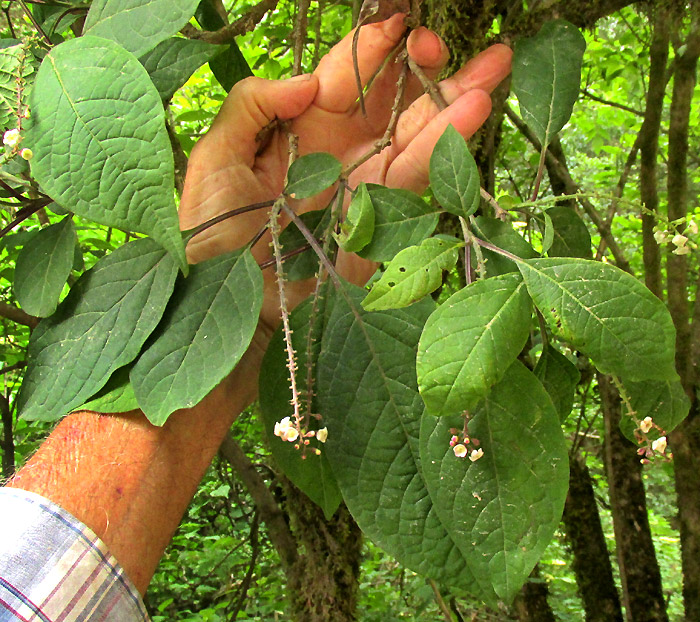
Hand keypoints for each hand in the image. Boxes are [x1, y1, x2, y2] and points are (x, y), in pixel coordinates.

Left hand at [179, 14, 511, 334]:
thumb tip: (305, 80)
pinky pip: (419, 172)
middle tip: (444, 44)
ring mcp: (365, 181)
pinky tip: (474, 111)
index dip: (372, 45)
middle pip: (392, 97)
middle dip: (424, 65)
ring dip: (454, 99)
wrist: (231, 302)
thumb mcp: (214, 159)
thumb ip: (253, 106)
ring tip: (494, 67)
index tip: (400, 20)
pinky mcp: (383, 215)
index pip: (344, 73)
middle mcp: (340, 148)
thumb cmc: (211, 233)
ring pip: (417, 131)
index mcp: (299, 126)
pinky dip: (447, 143)